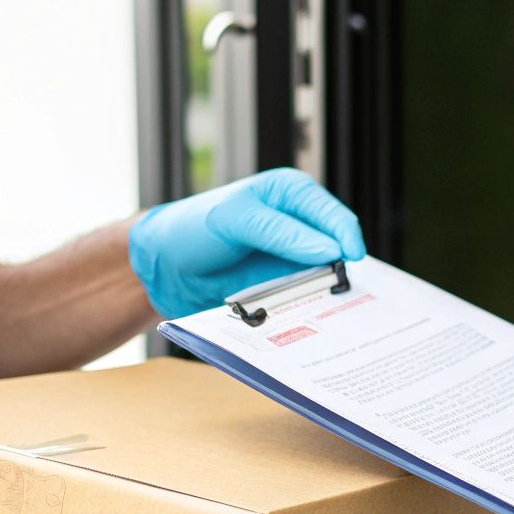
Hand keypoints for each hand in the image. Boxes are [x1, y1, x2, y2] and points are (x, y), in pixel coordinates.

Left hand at [128, 167, 366, 318]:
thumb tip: (330, 250)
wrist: (165, 265)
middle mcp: (301, 226)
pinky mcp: (285, 287)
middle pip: (338, 249)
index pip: (333, 216)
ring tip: (331, 309)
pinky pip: (308, 300)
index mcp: (294, 195)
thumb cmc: (195, 227)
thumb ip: (282, 233)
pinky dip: (310, 309)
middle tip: (344, 290)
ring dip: (328, 294)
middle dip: (342, 269)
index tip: (348, 261)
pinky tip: (309, 317)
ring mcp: (295, 259)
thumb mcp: (237, 219)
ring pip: (327, 278)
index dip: (346, 238)